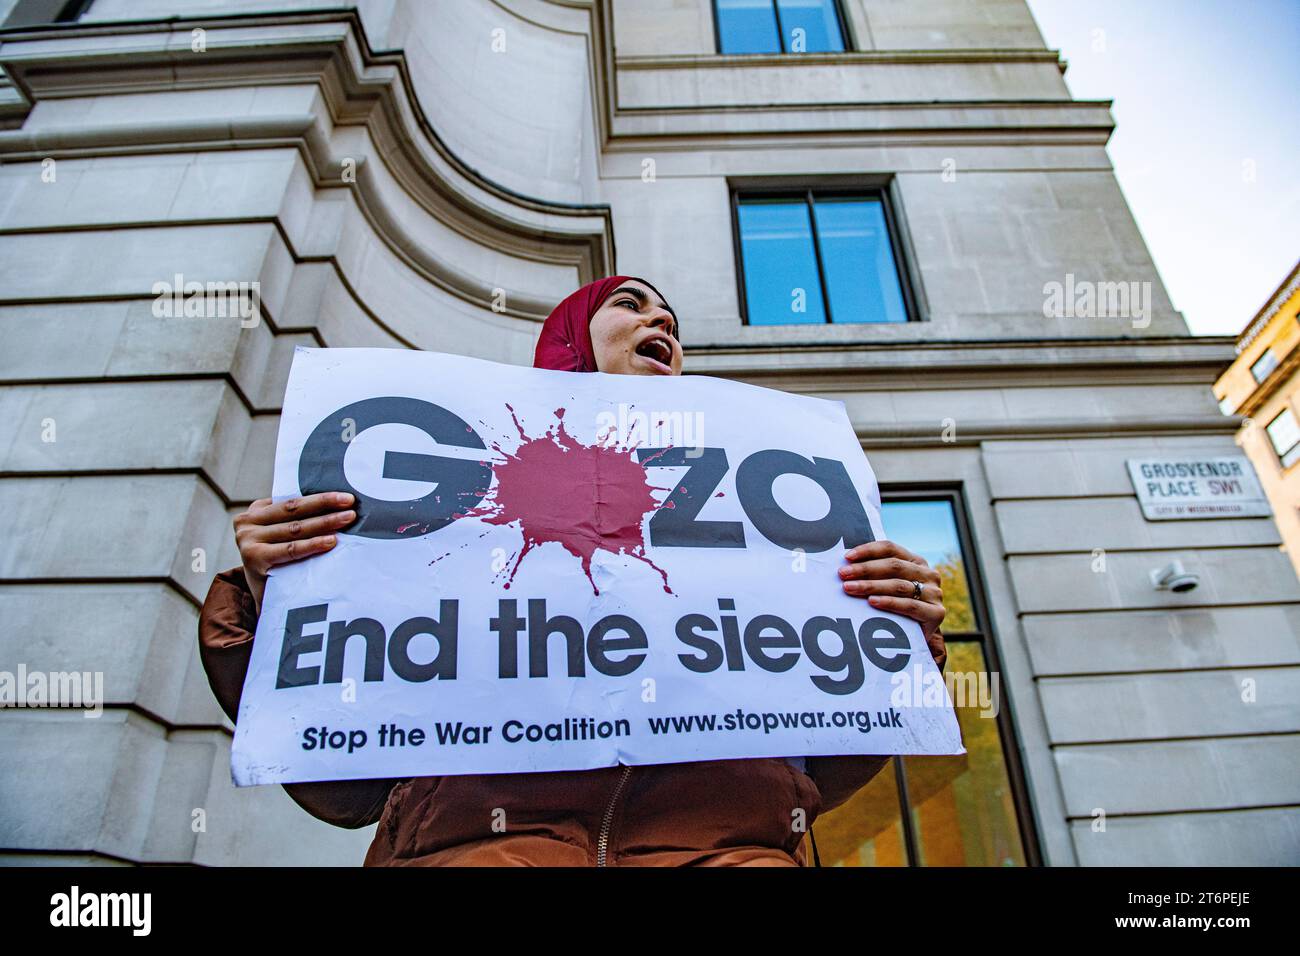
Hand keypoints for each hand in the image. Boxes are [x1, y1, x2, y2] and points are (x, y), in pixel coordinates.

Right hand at [233, 492, 356, 614]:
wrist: (263, 597)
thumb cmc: (279, 561)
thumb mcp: (281, 534)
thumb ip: (296, 518)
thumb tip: (336, 503)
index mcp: (257, 510)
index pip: (293, 500)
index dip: (320, 497)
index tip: (345, 496)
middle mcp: (248, 521)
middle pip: (294, 509)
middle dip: (325, 504)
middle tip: (350, 502)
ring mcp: (248, 539)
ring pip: (295, 527)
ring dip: (324, 522)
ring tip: (347, 518)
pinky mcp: (254, 558)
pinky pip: (290, 549)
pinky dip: (312, 544)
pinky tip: (331, 541)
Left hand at [838, 539, 945, 669]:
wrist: (919, 636)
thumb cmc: (897, 606)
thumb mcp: (888, 585)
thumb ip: (875, 572)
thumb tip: (845, 563)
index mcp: (916, 561)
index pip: (890, 549)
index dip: (868, 550)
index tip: (846, 557)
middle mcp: (928, 574)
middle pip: (893, 566)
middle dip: (865, 569)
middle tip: (843, 574)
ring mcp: (934, 593)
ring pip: (899, 585)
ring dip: (871, 586)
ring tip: (849, 588)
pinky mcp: (936, 613)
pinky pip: (909, 605)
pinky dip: (889, 603)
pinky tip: (871, 602)